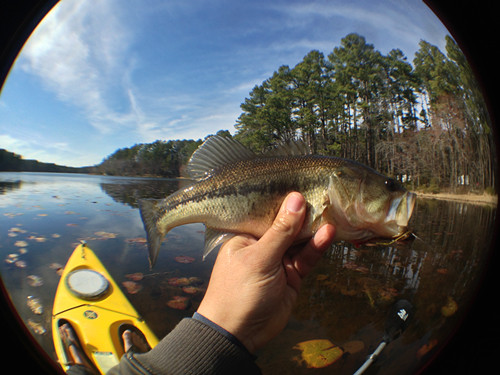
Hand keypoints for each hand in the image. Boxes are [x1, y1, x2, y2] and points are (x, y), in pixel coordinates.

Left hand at [197, 192, 335, 352]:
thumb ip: (281, 231)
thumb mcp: (260, 258)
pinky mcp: (291, 275)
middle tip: (323, 195)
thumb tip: (296, 199)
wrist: (239, 334)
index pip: (267, 212)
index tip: (304, 183)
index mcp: (245, 236)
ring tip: (330, 214)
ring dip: (313, 230)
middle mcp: (262, 245)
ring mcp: (278, 260)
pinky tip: (328, 233)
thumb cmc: (239, 291)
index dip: (285, 200)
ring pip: (299, 241)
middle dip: (303, 214)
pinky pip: (306, 258)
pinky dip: (316, 247)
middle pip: (286, 225)